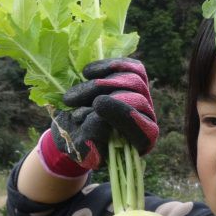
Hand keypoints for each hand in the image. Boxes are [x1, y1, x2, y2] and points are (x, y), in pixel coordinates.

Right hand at [37, 58, 157, 176]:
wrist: (75, 129)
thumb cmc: (80, 145)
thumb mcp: (81, 149)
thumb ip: (92, 138)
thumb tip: (98, 117)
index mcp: (140, 143)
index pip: (144, 131)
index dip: (124, 116)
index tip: (97, 104)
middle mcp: (147, 118)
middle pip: (135, 98)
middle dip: (100, 96)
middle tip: (69, 100)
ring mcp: (143, 96)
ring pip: (131, 79)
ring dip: (96, 83)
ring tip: (71, 95)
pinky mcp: (136, 77)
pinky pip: (130, 65)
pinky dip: (107, 66)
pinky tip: (86, 72)